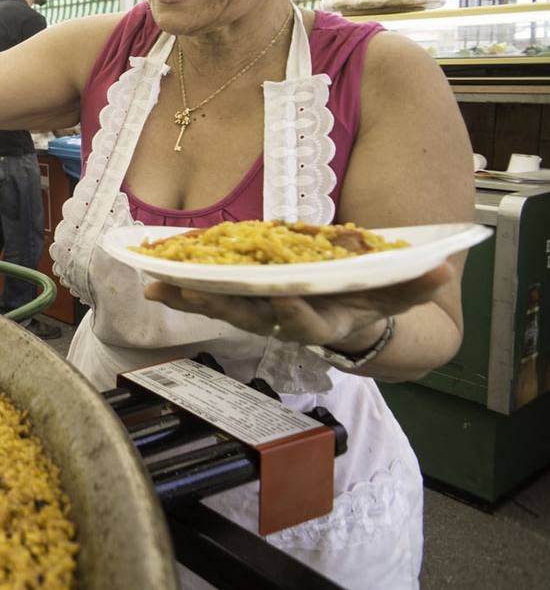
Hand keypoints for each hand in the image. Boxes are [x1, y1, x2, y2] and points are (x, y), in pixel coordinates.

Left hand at [144, 262, 452, 348]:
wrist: (352, 326)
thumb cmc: (367, 303)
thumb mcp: (393, 295)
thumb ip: (415, 283)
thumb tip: (444, 268)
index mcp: (325, 322)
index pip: (309, 323)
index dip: (295, 313)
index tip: (282, 299)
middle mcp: (285, 323)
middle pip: (248, 318)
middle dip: (218, 305)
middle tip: (190, 290)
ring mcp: (259, 315)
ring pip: (221, 309)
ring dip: (189, 298)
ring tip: (156, 285)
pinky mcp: (239, 303)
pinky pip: (207, 297)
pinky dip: (180, 291)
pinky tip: (150, 282)